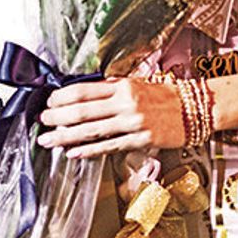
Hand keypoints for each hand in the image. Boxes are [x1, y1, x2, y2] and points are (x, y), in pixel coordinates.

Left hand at [37, 77, 184, 157]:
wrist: (195, 108)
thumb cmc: (164, 95)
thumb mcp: (136, 83)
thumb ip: (111, 89)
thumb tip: (84, 93)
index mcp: (122, 86)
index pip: (84, 90)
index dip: (62, 97)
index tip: (49, 101)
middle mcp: (125, 103)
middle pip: (83, 111)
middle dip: (58, 117)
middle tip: (42, 122)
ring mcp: (132, 123)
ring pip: (92, 131)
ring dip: (67, 137)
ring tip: (49, 140)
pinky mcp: (140, 141)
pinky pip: (109, 147)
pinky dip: (89, 151)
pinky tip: (74, 153)